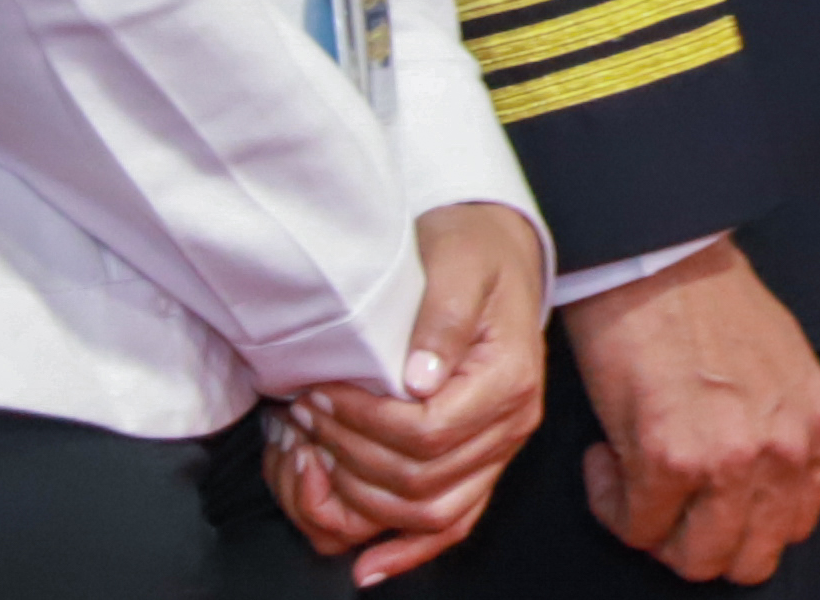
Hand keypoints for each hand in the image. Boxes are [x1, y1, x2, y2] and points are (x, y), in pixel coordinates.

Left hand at [269, 202, 549, 583]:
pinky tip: (368, 566)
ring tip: (318, 456)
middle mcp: (514, 423)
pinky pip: (453, 523)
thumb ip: (442, 319)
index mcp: (510, 379)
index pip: (428, 431)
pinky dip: (410, 553)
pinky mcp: (484, 460)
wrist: (498, 252)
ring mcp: (500, 448)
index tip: (320, 393)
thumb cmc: (474, 254)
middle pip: (422, 478)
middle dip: (350, 454)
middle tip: (306, 415)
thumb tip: (416, 380)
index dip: (364, 423)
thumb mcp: (459, 265)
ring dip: (364, 498)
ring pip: (431, 512)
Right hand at [566, 239, 819, 585]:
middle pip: (748, 559)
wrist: (658, 263)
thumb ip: (782, 433)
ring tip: (636, 478)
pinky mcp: (670, 460)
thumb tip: (756, 497)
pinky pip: (636, 528)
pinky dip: (612, 503)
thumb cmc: (709, 307)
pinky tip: (607, 457)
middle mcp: (784, 449)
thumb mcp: (782, 370)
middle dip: (699, 540)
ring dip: (657, 530)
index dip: (741, 524)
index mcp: (818, 425)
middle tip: (667, 502)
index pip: (793, 527)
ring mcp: (730, 459)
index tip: (706, 500)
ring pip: (694, 559)